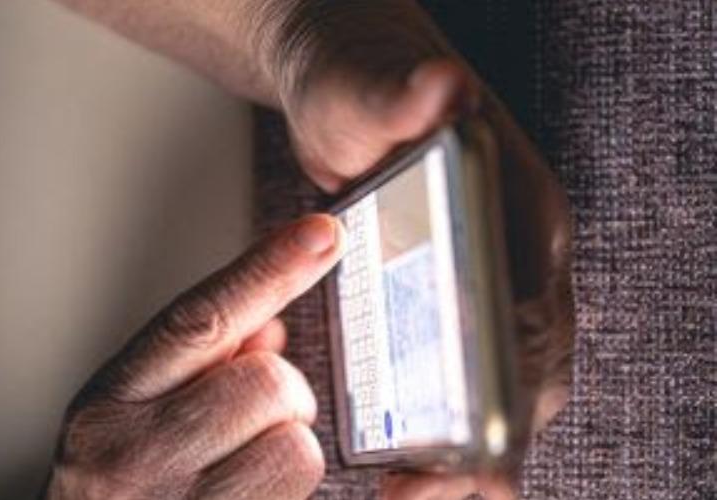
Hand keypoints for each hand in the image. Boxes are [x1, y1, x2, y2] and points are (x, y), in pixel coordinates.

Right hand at [42, 215, 344, 499]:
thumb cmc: (117, 489)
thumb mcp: (137, 416)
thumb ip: (203, 365)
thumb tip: (272, 329)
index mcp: (113, 401)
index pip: (201, 319)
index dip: (268, 269)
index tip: (321, 233)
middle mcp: (133, 452)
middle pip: (268, 382)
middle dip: (284, 396)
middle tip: (258, 420)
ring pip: (295, 445)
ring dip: (290, 447)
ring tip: (250, 465)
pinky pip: (300, 489)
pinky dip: (292, 486)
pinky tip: (252, 492)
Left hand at [271, 2, 575, 497]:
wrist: (348, 93)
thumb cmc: (362, 91)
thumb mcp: (374, 91)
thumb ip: (407, 95)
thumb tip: (440, 85)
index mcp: (522, 214)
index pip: (534, 316)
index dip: (507, 385)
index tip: (472, 447)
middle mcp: (517, 258)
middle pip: (529, 366)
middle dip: (494, 440)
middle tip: (435, 495)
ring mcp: (489, 283)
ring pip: (505, 382)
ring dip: (475, 446)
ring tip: (420, 495)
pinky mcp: (452, 300)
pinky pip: (468, 374)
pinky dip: (450, 422)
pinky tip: (414, 459)